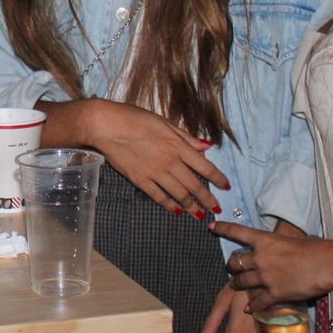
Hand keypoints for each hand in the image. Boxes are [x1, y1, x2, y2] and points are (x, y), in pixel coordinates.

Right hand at [66, 98, 229, 215]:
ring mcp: (155, 172)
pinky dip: (170, 205)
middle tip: (216, 208)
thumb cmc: (134, 118)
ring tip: (199, 214)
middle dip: (208, 199)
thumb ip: (186, 137)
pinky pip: (159, 197)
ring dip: (192, 206)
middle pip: (194, 185)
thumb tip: (207, 146)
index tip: (226, 186)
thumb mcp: (164, 122)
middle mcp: (170, 161)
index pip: (205, 166)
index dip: (218, 178)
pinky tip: (176, 211)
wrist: (106, 125)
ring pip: (179, 194)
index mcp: (178, 145)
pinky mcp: (140, 180)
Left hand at [211, 219, 329, 308]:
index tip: (212, 227)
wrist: (327, 264)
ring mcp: (265, 276)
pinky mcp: (274, 293)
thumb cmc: (317, 248)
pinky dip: (253, 305)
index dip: (222, 228)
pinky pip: (257, 301)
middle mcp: (260, 258)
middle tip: (232, 268)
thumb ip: (285, 243)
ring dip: (236, 284)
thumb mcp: (296, 239)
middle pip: (235, 262)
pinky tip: (249, 309)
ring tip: (235, 285)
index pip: (237, 231)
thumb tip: (289, 243)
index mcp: (265, 240)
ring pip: (241, 282)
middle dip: (231, 265)